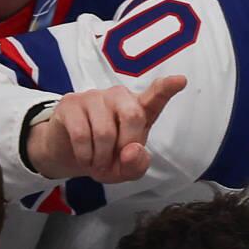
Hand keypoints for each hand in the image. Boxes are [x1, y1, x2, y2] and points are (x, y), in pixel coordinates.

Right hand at [24, 74, 188, 182]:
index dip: (167, 88)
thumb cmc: (105, 156)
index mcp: (138, 110)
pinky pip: (81, 135)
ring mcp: (93, 97)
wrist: (68, 153)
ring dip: (101, 157)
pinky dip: (85, 155)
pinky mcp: (70, 103)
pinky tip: (85, 157)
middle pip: (133, 116)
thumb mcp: (126, 169)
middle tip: (115, 160)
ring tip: (98, 161)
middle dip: (125, 145)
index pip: (155, 97)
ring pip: (104, 131)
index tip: (180, 80)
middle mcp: (118, 97)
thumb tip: (131, 151)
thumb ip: (137, 164)